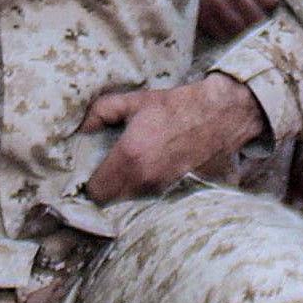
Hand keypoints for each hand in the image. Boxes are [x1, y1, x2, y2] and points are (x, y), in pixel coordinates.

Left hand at [82, 72, 266, 201]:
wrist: (221, 115)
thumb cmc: (177, 107)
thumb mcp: (135, 101)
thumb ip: (101, 112)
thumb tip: (82, 128)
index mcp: (130, 156)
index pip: (97, 191)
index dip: (91, 182)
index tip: (94, 170)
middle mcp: (146, 178)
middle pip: (113, 201)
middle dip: (108, 187)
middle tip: (111, 169)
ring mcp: (164, 188)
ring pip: (133, 200)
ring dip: (128, 189)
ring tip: (135, 167)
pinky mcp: (179, 191)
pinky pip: (153, 198)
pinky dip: (148, 189)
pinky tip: (153, 170)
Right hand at [197, 0, 279, 41]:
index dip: (268, 7)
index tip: (265, 9)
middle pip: (255, 17)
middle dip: (257, 24)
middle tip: (255, 26)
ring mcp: (214, 1)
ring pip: (238, 28)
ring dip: (241, 32)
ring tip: (240, 32)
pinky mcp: (199, 12)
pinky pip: (218, 32)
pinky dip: (223, 34)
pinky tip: (222, 31)